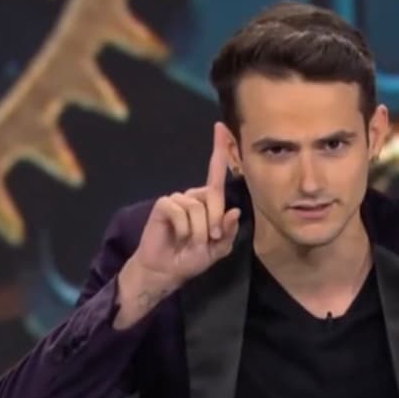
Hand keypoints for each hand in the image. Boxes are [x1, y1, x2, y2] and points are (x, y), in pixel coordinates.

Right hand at [114, 122, 240, 327]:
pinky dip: (183, 229)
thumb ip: (228, 232)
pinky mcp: (164, 205)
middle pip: (213, 197)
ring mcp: (177, 199)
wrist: (167, 270)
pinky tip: (177, 236)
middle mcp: (193, 196)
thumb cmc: (191, 258)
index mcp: (208, 203)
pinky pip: (180, 211)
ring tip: (190, 242)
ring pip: (197, 208)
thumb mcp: (218, 250)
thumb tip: (234, 212)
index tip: (220, 127)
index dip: (219, 150)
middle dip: (214, 222)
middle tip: (208, 241)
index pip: (215, 174)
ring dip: (198, 231)